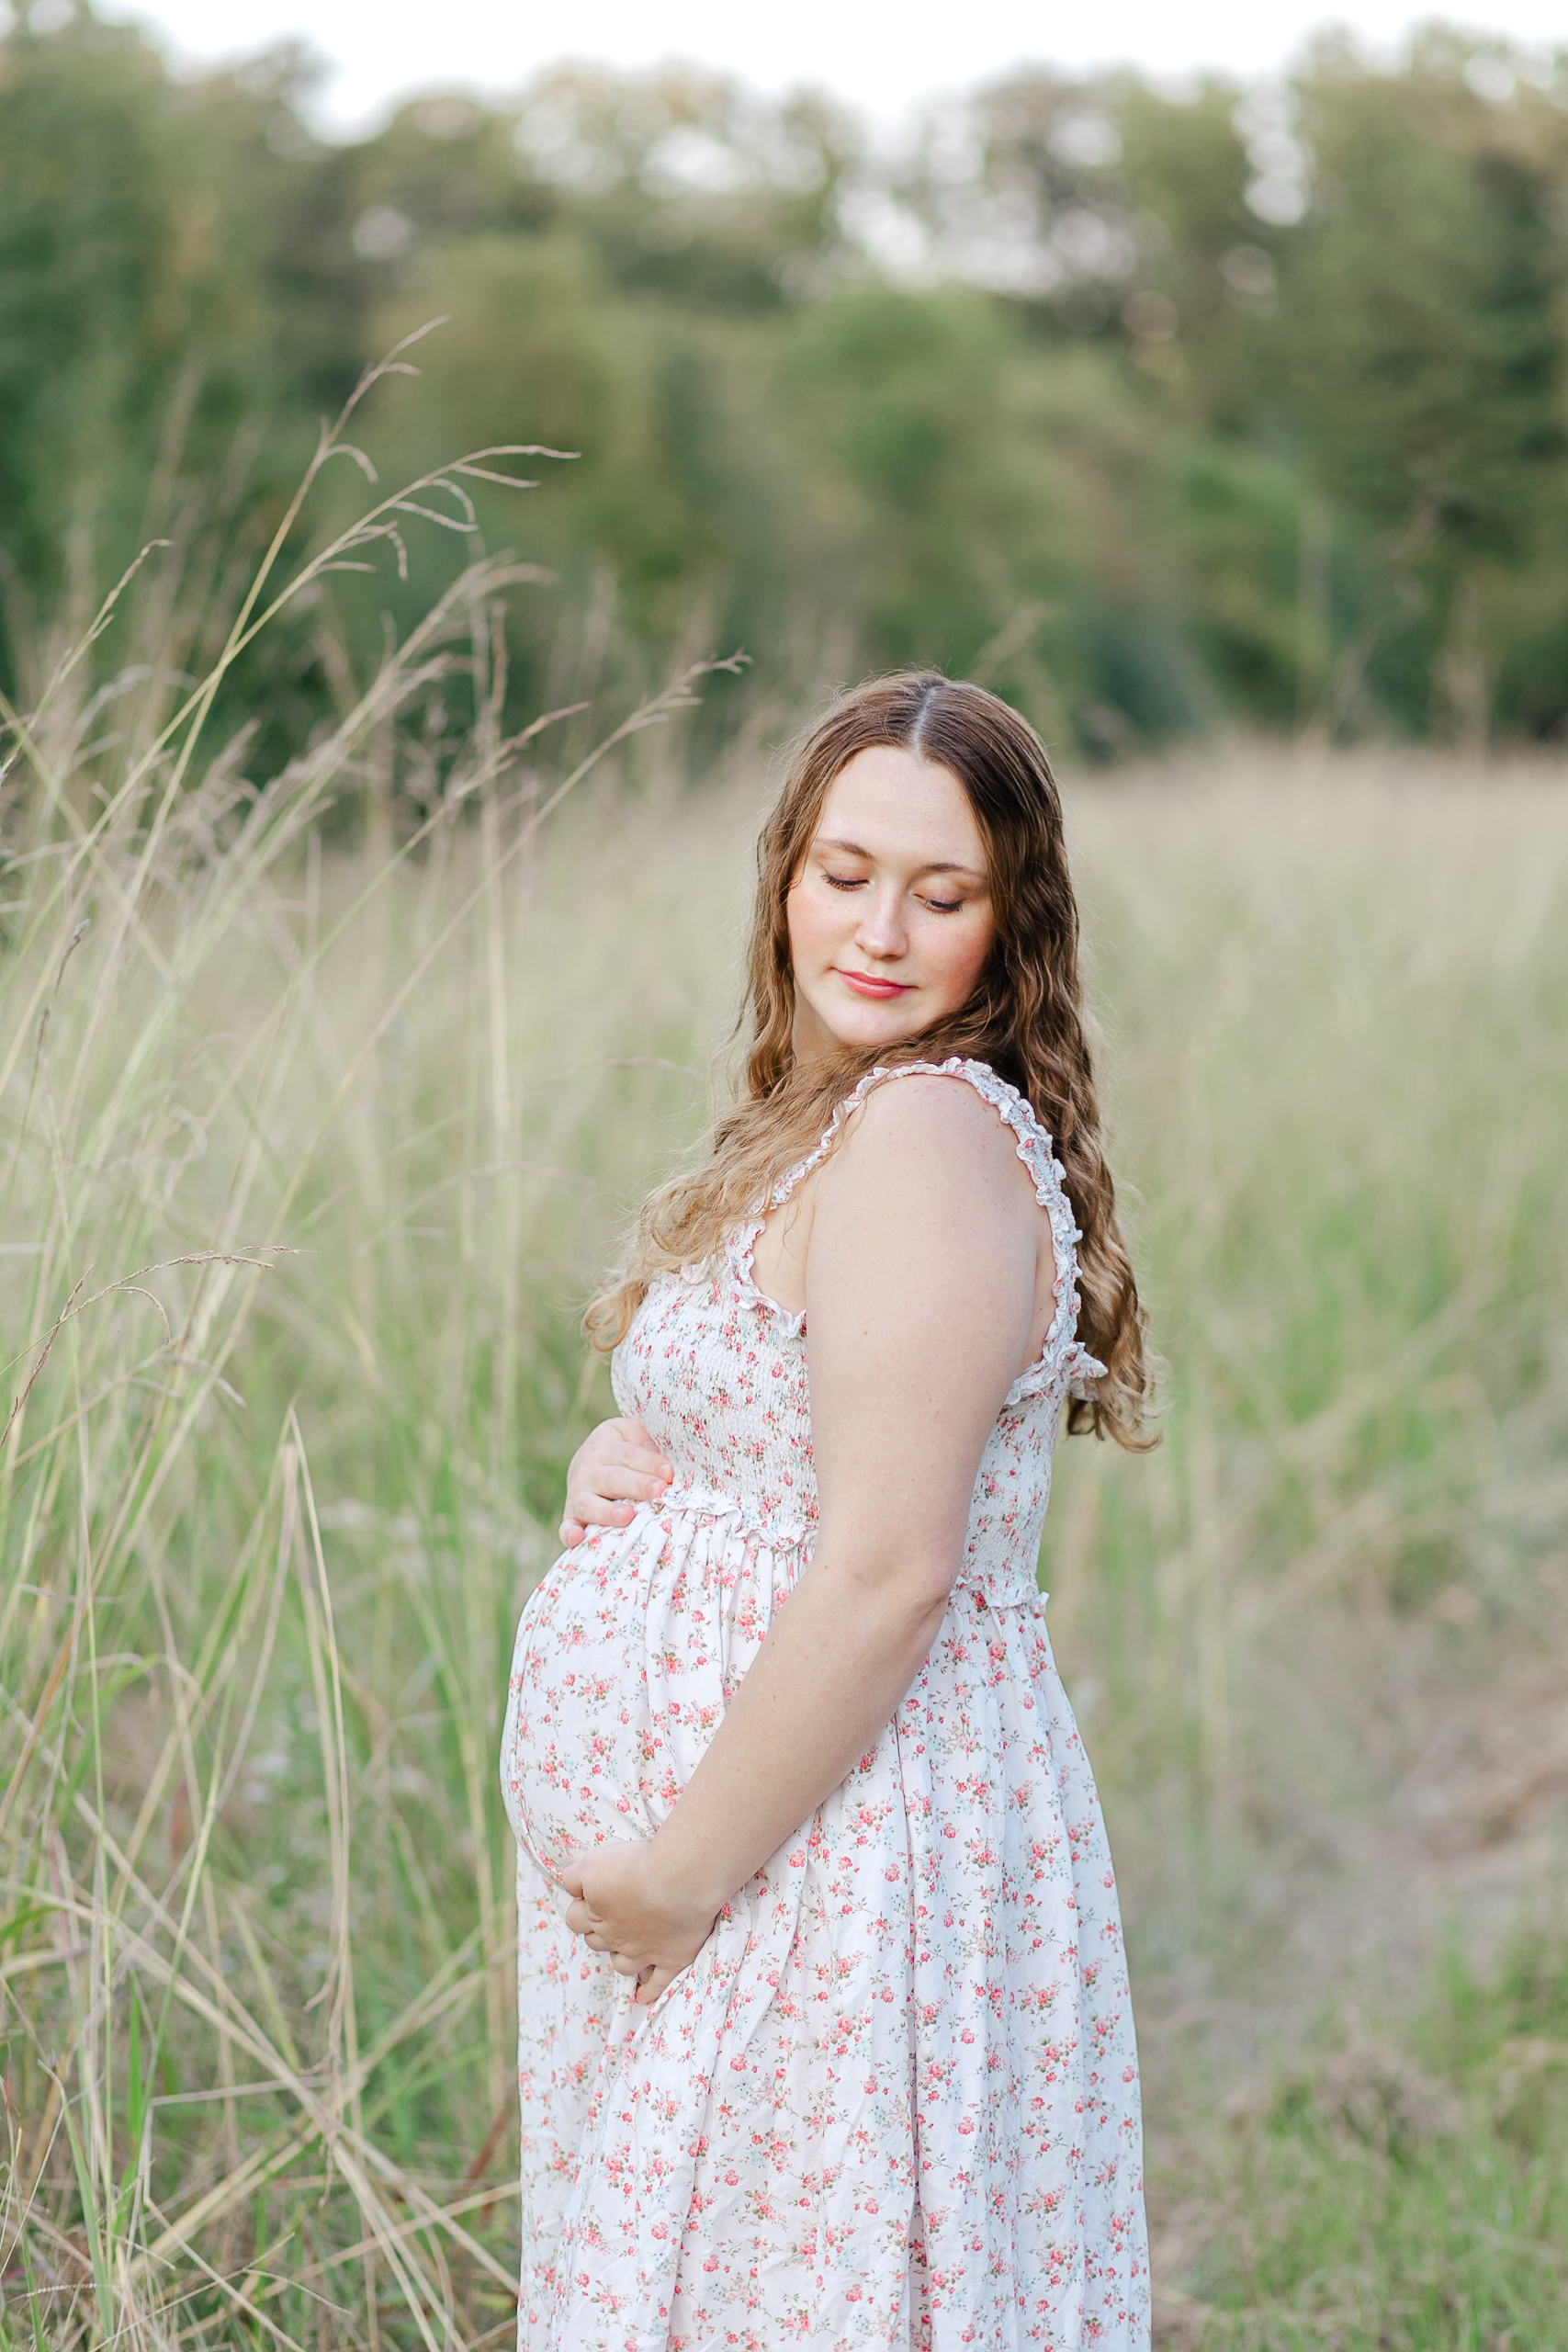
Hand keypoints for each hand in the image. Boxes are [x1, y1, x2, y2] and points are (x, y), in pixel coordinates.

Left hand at [559, 1840, 718, 2003]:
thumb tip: (568, 1886)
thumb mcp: (593, 1863)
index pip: (575, 1919)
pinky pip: (657, 1982)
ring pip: (622, 1964)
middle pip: (597, 1942)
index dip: (580, 1908)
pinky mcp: (672, 1958)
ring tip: (625, 1951)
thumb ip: (575, 1877)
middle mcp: (616, 1937)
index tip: (590, 1897)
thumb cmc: (635, 1867)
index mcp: (596, 1913)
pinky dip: (650, 1990)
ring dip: (621, 1959)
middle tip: (613, 1916)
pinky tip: (643, 1996)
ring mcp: (643, 1952)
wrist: (678, 1881)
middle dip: (599, 1931)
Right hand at [560, 1417, 672, 1547]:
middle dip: (637, 1485)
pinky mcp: (570, 1516)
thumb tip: (664, 1463)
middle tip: (659, 1491)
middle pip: (612, 1478)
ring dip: (607, 1511)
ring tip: (628, 1516)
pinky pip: (567, 1525)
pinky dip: (570, 1532)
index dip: (649, 1462)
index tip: (668, 1472)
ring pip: (589, 1503)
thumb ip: (647, 1439)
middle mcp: (586, 1469)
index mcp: (603, 1445)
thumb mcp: (630, 1433)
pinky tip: (578, 1538)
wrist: (585, 1465)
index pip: (628, 1453)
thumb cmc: (620, 1450)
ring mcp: (576, 1494)